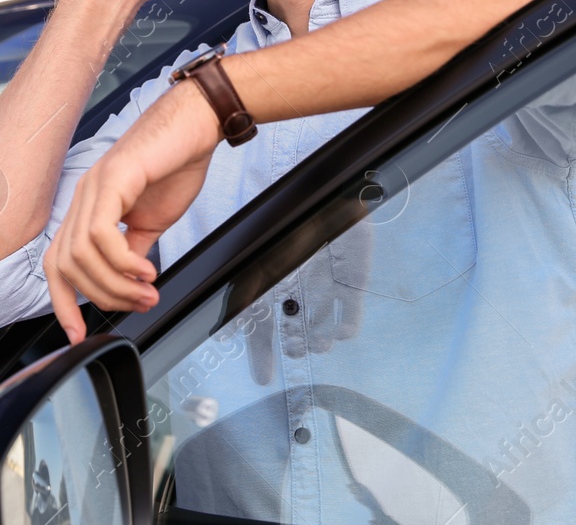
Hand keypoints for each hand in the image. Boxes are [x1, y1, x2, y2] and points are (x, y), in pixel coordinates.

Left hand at [44, 79, 223, 342]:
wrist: (197, 126)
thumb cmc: (176, 165)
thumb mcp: (151, 222)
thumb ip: (133, 252)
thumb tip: (126, 283)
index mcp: (87, 209)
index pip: (57, 263)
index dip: (62, 303)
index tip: (78, 335)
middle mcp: (82, 198)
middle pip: (66, 266)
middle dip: (103, 296)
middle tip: (140, 303)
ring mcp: (93, 187)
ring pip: (81, 255)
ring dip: (116, 283)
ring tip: (148, 290)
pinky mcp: (112, 179)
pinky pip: (101, 234)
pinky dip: (122, 261)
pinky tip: (146, 269)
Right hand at [232, 219, 371, 385]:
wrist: (324, 196)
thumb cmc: (285, 228)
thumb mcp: (255, 266)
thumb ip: (241, 299)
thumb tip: (222, 331)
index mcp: (271, 286)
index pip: (262, 328)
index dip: (262, 355)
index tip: (263, 378)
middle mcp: (297, 289)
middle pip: (294, 329)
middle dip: (295, 345)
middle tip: (295, 353)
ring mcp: (326, 285)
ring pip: (323, 324)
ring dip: (320, 338)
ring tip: (318, 345)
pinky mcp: (352, 280)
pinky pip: (353, 310)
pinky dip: (349, 325)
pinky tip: (343, 334)